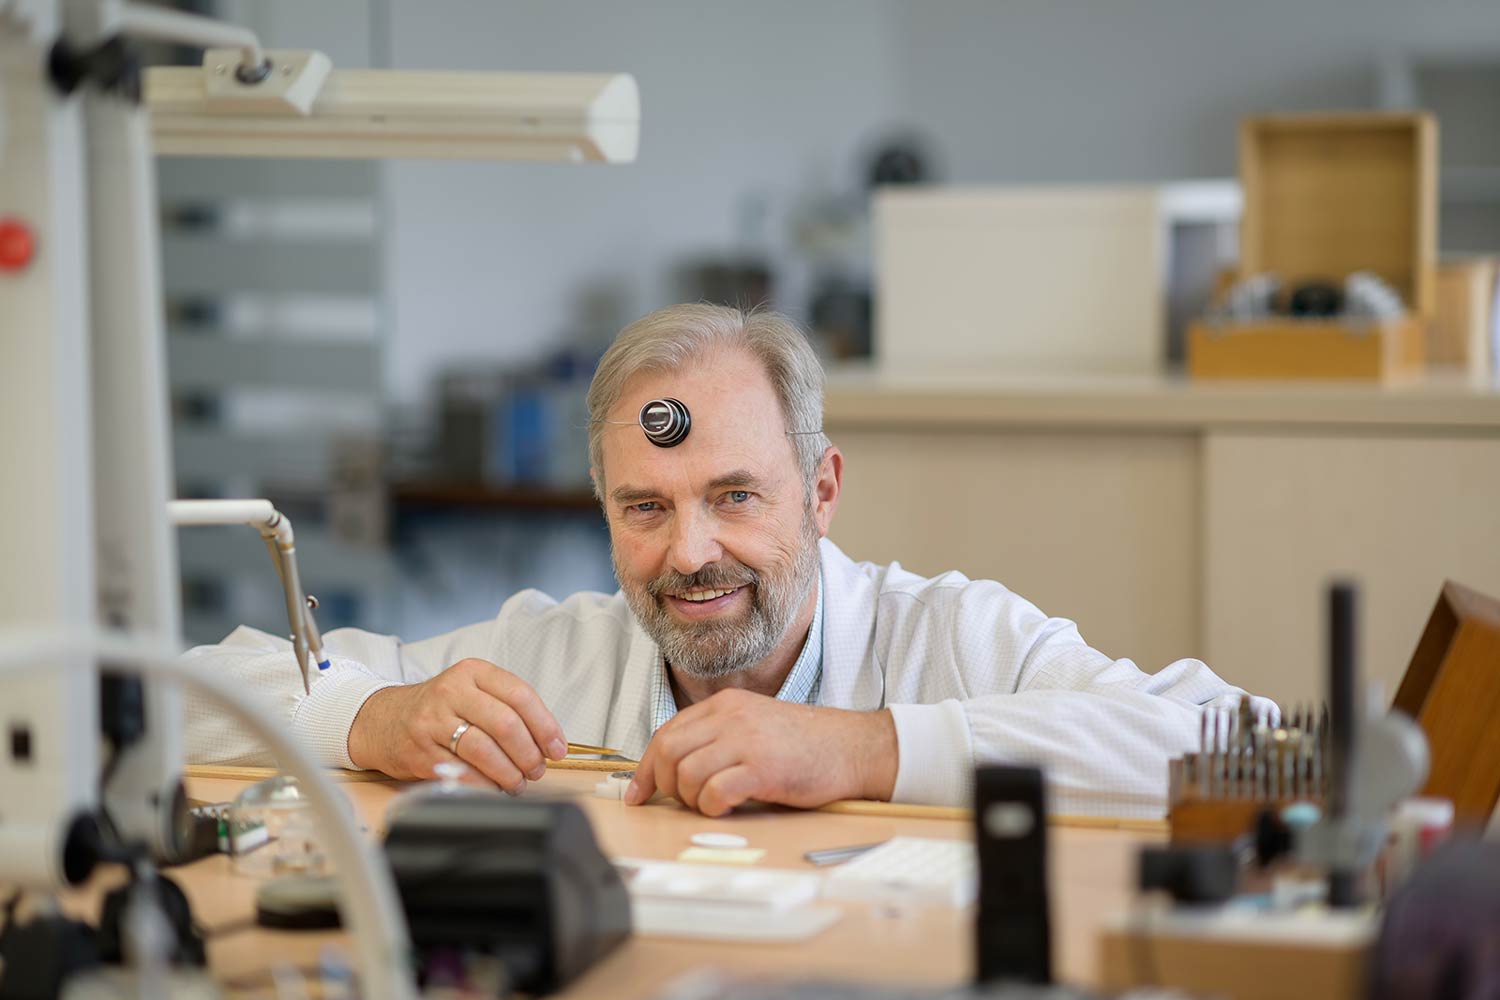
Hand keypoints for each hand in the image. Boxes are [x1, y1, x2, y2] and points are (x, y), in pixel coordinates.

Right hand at [347, 658, 566, 794]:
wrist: (383, 720)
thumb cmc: (439, 708)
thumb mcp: (472, 690)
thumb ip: (508, 707)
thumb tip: (549, 742)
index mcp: (472, 672)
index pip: (520, 695)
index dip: (545, 725)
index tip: (557, 748)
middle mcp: (451, 692)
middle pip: (505, 724)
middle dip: (529, 753)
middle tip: (538, 770)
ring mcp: (432, 722)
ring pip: (484, 750)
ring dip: (510, 773)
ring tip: (518, 782)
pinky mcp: (419, 752)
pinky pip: (461, 773)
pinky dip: (485, 786)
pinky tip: (494, 788)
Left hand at [625, 689, 897, 815]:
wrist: (854, 747)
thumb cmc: (806, 744)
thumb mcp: (754, 726)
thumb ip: (717, 738)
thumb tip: (674, 771)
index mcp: (725, 705)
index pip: (666, 734)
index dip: (645, 769)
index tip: (639, 794)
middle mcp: (731, 716)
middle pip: (668, 752)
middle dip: (666, 785)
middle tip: (684, 801)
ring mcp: (746, 740)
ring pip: (687, 774)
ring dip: (693, 800)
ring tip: (715, 803)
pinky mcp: (763, 768)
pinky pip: (715, 792)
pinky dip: (713, 807)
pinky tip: (730, 807)